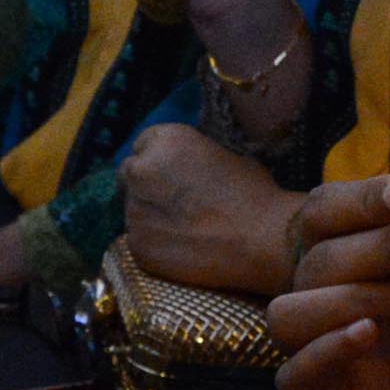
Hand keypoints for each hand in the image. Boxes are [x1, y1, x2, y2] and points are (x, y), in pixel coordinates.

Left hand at [120, 124, 304, 295]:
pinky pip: (139, 241)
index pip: (142, 145)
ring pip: (133, 211)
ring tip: (184, 230)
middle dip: (145, 186)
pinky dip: (155, 245)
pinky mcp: (137, 245)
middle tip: (170, 203)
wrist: (261, 238)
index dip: (156, 160)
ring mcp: (135, 210)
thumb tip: (182, 170)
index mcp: (165, 140)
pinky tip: (183, 249)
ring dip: (150, 216)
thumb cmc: (253, 193)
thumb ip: (190, 159)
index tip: (169, 175)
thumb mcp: (223, 155)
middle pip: (128, 175)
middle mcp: (141, 170)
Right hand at [270, 173, 389, 389]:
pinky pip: (294, 377)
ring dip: (351, 296)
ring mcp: (328, 343)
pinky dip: (324, 352)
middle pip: (314, 258)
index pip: (325, 210)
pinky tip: (369, 334)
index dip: (361, 199)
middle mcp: (332, 290)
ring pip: (289, 313)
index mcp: (355, 244)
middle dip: (375, 246)